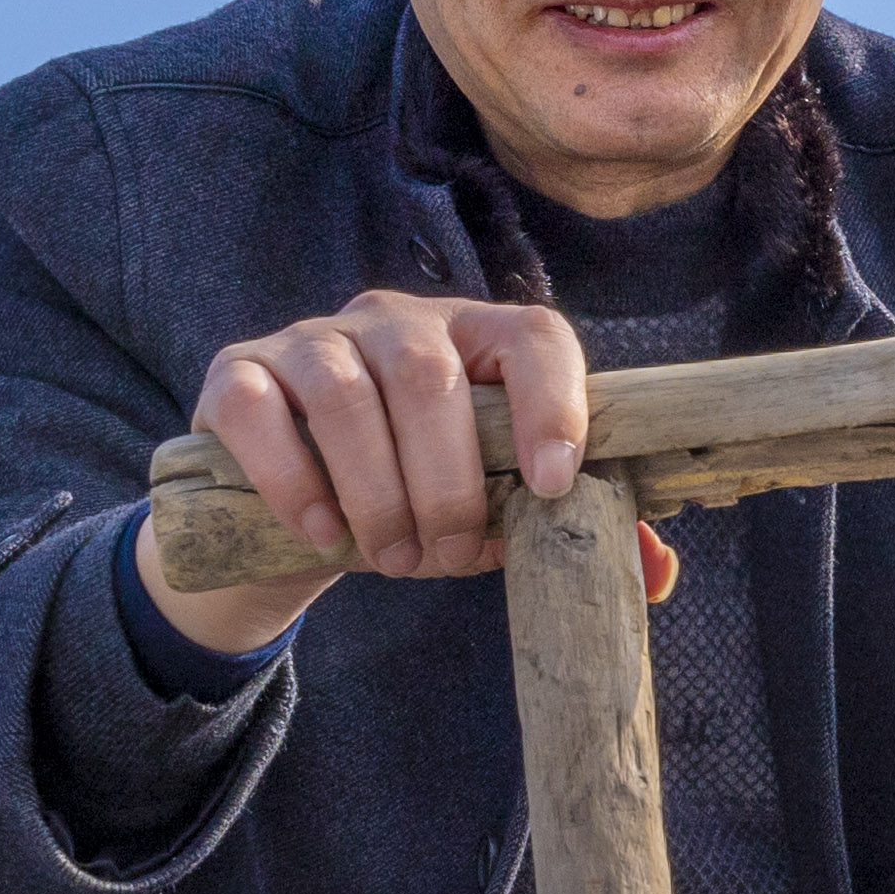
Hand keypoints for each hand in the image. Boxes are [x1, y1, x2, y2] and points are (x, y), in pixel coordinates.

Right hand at [137, 289, 641, 656]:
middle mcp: (395, 322)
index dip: (554, 404)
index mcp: (475, 341)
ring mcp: (311, 341)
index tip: (552, 487)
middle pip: (430, 379)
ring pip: (347, 396)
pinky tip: (322, 531)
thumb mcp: (493, 513)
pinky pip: (258, 411)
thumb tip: (657, 572)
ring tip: (390, 557)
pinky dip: (293, 478)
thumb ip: (566, 530)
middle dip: (446, 486)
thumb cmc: (416, 499)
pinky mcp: (237, 373)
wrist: (296, 515)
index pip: (534, 337)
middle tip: (442, 556)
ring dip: (376, 493)